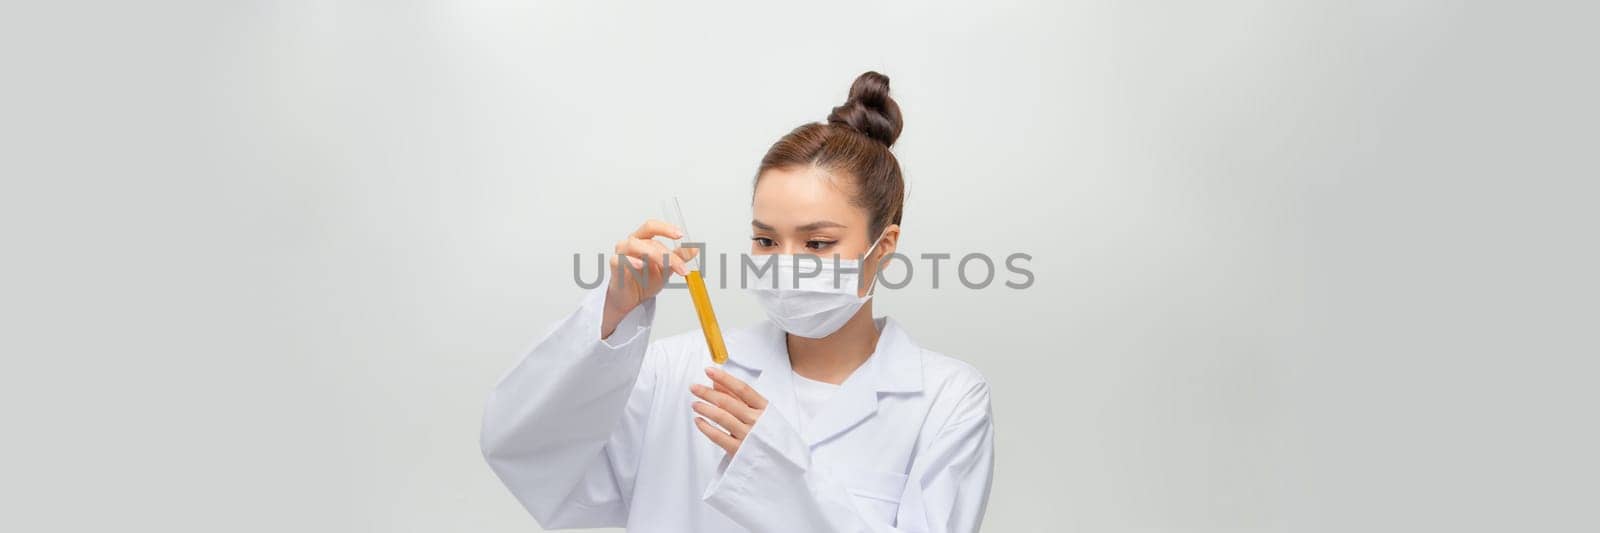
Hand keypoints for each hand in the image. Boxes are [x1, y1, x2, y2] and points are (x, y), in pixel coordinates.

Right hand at [602, 219, 696, 337]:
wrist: (632, 300)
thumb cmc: (644, 281)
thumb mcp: (666, 269)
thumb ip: (678, 258)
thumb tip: (694, 249)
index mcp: (643, 240)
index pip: (652, 226)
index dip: (665, 228)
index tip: (680, 235)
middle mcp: (631, 244)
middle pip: (648, 239)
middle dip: (667, 253)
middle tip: (680, 266)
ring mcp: (621, 254)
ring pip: (634, 245)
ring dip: (654, 255)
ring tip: (666, 266)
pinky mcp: (615, 267)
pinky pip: (619, 260)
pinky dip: (630, 261)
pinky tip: (641, 265)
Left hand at [691, 366, 768, 453]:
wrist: (782, 460)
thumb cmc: (770, 433)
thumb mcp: (760, 411)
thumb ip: (738, 396)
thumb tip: (717, 382)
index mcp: (764, 408)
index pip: (742, 389)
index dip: (724, 378)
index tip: (710, 371)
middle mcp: (756, 420)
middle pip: (728, 402)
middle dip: (708, 393)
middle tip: (694, 388)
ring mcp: (748, 436)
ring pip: (721, 417)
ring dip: (705, 408)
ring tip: (695, 404)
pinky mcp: (739, 451)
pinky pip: (718, 436)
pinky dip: (706, 427)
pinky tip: (699, 421)